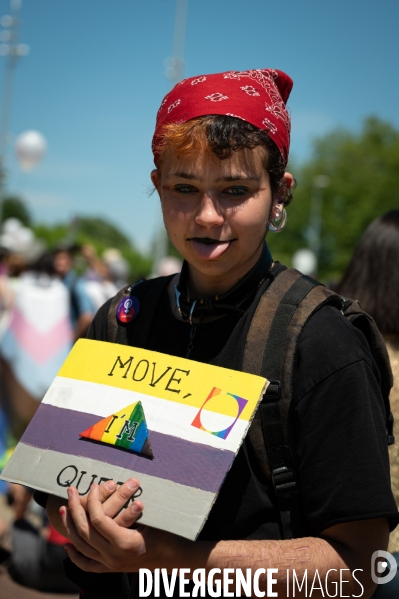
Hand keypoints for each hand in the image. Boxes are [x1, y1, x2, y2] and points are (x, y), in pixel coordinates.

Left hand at [61, 478, 183, 572]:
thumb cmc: (168, 535)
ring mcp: (109, 564)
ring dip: (70, 526)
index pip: (98, 520)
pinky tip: (68, 545)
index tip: (94, 485)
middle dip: (75, 508)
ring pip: (81, 546)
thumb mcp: (155, 519)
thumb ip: (135, 507)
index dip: (93, 500)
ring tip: (64, 508)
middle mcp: (113, 556)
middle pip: (85, 531)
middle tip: (70, 491)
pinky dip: (75, 554)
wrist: (174, 560)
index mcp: (125, 543)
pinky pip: (87, 564)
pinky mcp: (109, 569)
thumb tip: (121, 485)